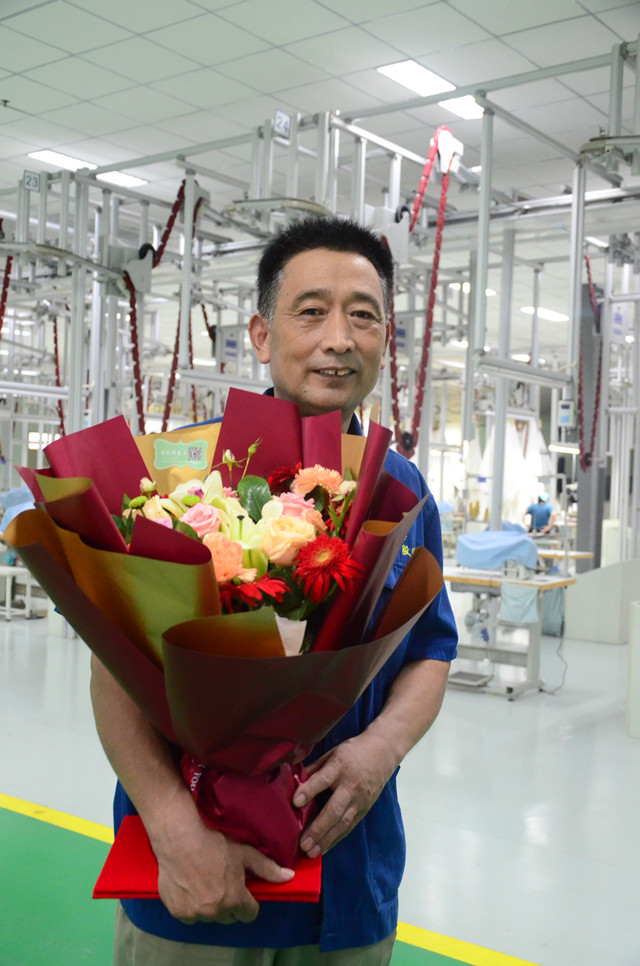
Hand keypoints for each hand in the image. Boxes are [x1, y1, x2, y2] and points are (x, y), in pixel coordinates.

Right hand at [153, 817, 293, 924]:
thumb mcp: (244, 853)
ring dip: (210, 906)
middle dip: (229, 903)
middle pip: (229, 916)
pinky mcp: (178, 912)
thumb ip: (267, 868)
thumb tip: (288, 877)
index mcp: (235, 900)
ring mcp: (196, 914)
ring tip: (205, 883)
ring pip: (209, 917)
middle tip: (222, 883)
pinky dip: (191, 906)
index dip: (248, 901)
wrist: (179, 840)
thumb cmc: (214, 844)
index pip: (250, 914)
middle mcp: (216, 913)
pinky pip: (190, 916)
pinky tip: (190, 887)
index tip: (242, 890)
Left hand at [292, 732, 397, 857]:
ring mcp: (359, 800)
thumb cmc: (352, 752)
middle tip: (303, 843)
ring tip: (311, 852)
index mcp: (340, 766)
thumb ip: (315, 769)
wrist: (382, 753)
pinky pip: (349, 827)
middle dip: (318, 827)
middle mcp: (351, 785)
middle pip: (334, 808)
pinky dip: (336, 839)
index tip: (295, 802)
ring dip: (326, 839)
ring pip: (342, 823)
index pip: (323, 779)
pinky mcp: (364, 809)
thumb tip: (294, 782)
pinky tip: (324, 849)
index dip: (309, 790)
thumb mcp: (332, 753)